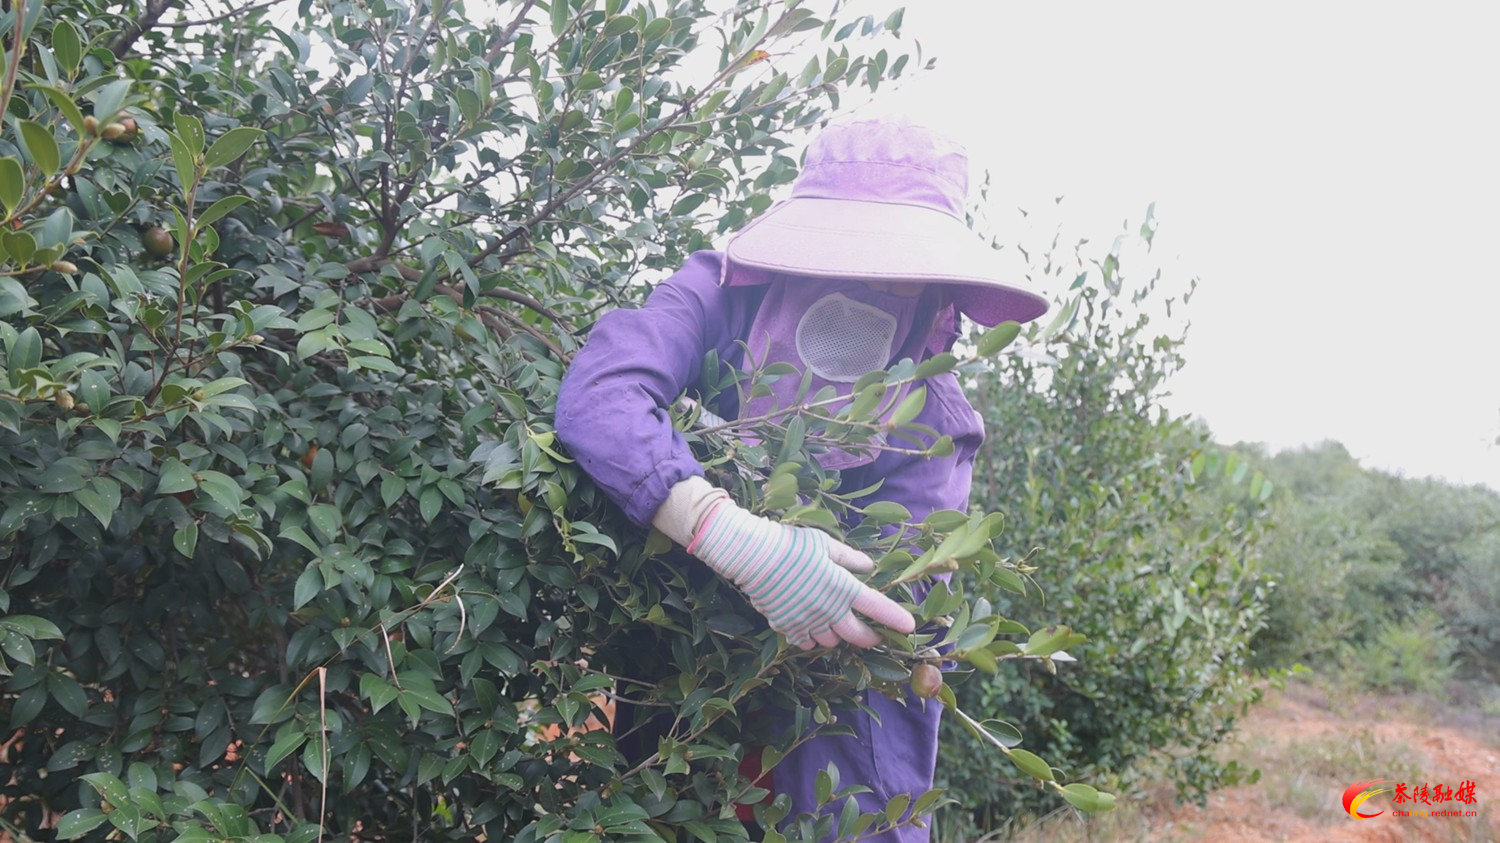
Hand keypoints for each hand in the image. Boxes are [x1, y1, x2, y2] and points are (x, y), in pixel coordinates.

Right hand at [654, 477, 914, 649]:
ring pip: (831, 643)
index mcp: (842, 587)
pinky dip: (812, 639)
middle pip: (857, 636)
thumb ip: (849, 559)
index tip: (909, 626)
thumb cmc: (792, 544)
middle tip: (874, 634)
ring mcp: (807, 622)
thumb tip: (868, 568)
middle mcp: (829, 610)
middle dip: (870, 638)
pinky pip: (806, 643)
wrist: (753, 556)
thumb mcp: (826, 544)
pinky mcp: (787, 627)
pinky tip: (811, 627)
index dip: (896, 619)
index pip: (877, 607)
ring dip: (838, 637)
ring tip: (837, 625)